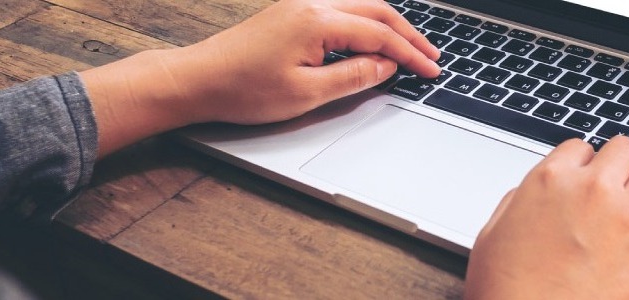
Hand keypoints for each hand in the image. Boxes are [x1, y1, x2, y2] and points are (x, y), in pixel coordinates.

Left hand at [81, 0, 438, 155]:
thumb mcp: (307, 94)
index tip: (431, 71)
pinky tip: (371, 43)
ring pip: (358, 8)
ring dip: (387, 28)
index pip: (379, 35)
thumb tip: (384, 66)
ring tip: (409, 50)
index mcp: (317, 21)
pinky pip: (338, 13)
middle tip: (432, 56)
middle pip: (376, 11)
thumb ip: (353, 77)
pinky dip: (364, 27)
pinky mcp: (289, 15)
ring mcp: (298, 7)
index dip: (410, 55)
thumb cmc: (242, 89)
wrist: (197, 80)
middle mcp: (310, 5)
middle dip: (408, 34)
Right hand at [465, 136, 628, 298]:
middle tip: (620, 184)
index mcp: (550, 181)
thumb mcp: (492, 235)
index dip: (584, 165)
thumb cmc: (506, 291)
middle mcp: (592, 191)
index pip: (581, 148)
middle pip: (624, 150)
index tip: (586, 177)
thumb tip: (533, 194)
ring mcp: (627, 220)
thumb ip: (518, 203)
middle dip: (621, 166)